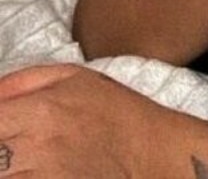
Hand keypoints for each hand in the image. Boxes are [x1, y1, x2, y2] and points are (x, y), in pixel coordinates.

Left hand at [0, 64, 185, 177]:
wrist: (153, 154)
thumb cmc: (115, 114)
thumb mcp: (74, 77)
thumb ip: (22, 81)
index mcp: (41, 110)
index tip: (2, 132)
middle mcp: (38, 146)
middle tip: (10, 149)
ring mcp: (46, 178)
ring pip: (5, 176)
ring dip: (9, 169)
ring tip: (20, 162)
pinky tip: (32, 172)